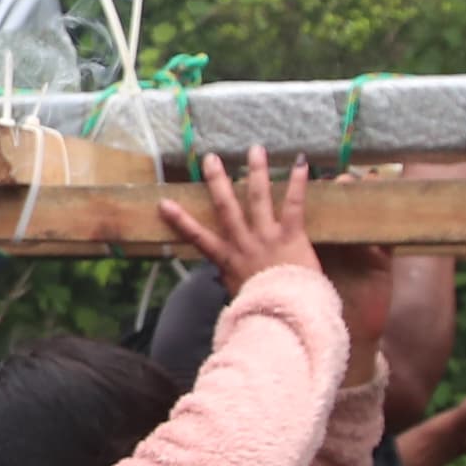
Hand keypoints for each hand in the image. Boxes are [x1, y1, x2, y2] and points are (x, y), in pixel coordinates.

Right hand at [159, 149, 320, 293]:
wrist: (284, 316)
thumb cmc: (262, 308)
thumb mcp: (238, 296)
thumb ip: (231, 282)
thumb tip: (223, 280)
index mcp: (228, 259)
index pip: (198, 238)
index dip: (180, 220)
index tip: (163, 202)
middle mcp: (244, 243)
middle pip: (226, 208)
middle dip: (217, 182)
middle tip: (210, 159)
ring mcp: (266, 237)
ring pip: (258, 199)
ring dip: (256, 172)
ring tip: (255, 149)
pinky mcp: (291, 236)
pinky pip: (294, 206)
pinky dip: (298, 184)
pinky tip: (302, 163)